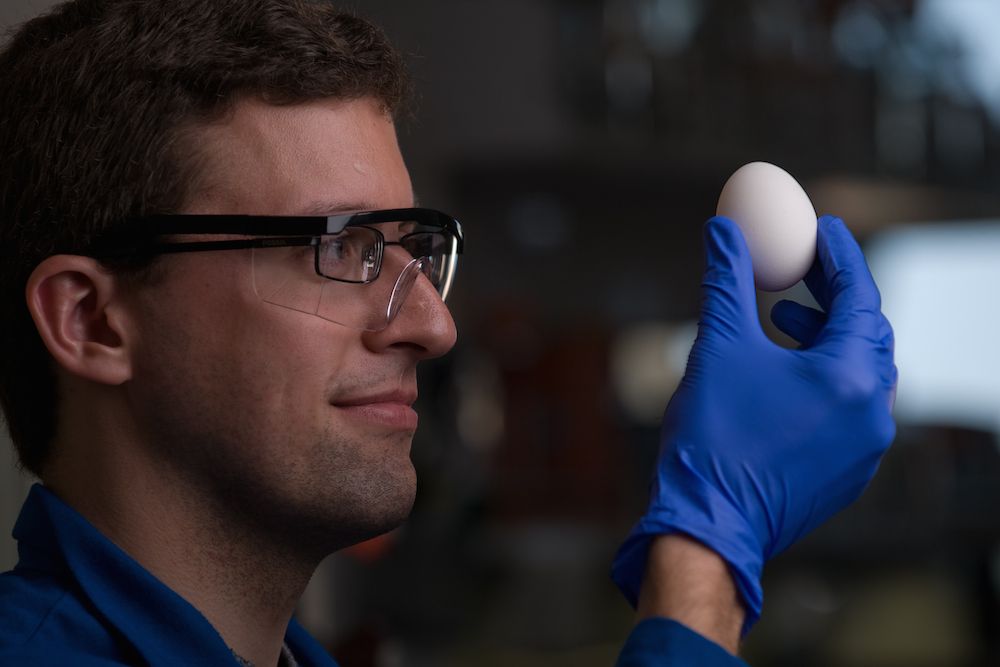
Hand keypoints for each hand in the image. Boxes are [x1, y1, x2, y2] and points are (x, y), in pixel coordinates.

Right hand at [612, 215, 896, 633]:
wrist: (708, 525)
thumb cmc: (713, 437)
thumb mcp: (718, 346)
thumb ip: (728, 280)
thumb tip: (723, 229)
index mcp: (850, 376)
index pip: (860, 294)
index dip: (839, 254)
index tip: (821, 225)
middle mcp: (873, 411)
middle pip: (867, 332)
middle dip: (836, 295)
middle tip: (803, 269)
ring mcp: (866, 447)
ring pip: (861, 372)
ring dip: (828, 337)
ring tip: (784, 319)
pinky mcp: (849, 471)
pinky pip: (850, 408)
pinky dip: (826, 378)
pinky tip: (785, 373)